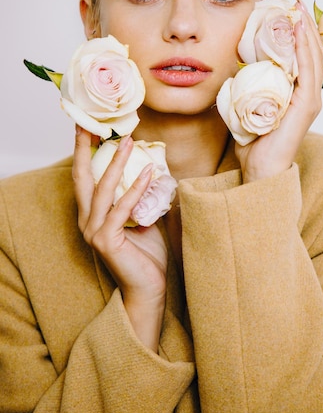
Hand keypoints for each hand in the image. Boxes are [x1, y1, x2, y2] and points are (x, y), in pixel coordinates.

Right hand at [72, 127, 167, 349]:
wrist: (149, 288)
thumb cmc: (146, 254)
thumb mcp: (141, 217)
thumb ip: (138, 196)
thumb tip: (150, 169)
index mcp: (92, 214)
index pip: (85, 177)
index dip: (85, 152)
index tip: (90, 127)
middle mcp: (87, 221)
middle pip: (82, 177)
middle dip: (86, 149)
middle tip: (95, 124)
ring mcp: (94, 232)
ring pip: (103, 190)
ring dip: (117, 163)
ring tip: (131, 141)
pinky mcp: (106, 241)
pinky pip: (122, 209)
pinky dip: (136, 189)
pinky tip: (149, 172)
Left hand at [235, 5, 322, 182]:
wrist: (259, 169)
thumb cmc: (253, 141)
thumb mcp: (248, 105)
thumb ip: (246, 88)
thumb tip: (230, 71)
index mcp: (297, 93)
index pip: (303, 56)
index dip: (298, 32)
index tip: (286, 11)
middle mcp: (308, 94)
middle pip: (312, 51)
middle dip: (304, 24)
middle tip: (293, 2)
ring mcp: (310, 99)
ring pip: (313, 56)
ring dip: (305, 31)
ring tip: (297, 9)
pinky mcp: (306, 105)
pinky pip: (308, 70)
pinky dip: (304, 49)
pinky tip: (298, 31)